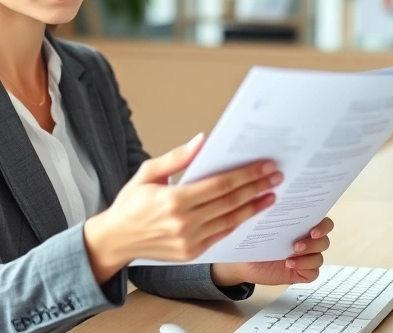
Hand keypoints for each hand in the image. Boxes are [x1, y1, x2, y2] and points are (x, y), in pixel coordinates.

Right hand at [83, 133, 283, 282]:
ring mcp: (189, 240)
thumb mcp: (147, 174)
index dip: (245, 175)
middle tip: (275, 177)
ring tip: (270, 195)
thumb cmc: (130, 204)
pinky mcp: (192, 252)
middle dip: (255, 188)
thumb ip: (176, 157)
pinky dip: (238, 222)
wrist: (117, 239)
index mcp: (173, 200)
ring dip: (253, 207)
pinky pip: (221, 234)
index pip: (219, 185)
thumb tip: (202, 140)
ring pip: (230, 220)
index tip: (264, 166)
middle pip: (229, 202)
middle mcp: (184, 223)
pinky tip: (249, 211)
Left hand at [211, 218, 334, 286]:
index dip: (323, 226)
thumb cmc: (253, 240)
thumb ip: (272, 214)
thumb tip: (273, 199)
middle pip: (324, 240)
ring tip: (291, 253)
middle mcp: (307, 241)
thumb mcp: (261, 226)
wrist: (244, 263)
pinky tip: (289, 264)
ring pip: (319, 257)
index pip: (323, 222)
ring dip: (308, 256)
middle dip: (315, 242)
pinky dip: (304, 268)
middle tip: (298, 244)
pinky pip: (313, 272)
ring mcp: (306, 258)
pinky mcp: (302, 273)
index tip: (313, 229)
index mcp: (301, 226)